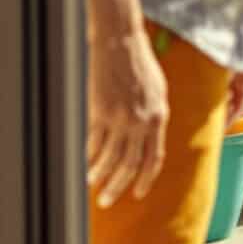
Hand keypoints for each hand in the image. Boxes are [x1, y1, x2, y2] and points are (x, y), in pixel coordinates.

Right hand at [87, 26, 169, 206]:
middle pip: (130, 164)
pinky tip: (83, 163)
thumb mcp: (159, 92)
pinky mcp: (100, 112)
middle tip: (108, 200)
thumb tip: (150, 140)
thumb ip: (155, 117)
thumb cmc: (141, 65)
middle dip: (118, 186)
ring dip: (100, 175)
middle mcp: (141, 122)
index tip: (138, 194)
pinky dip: (88, 156)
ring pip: (109, 157)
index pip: (154, 158)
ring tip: (92, 185)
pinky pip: (93, 142)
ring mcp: (119, 118)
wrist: (121, 43)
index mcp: (159, 118)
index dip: (146, 180)